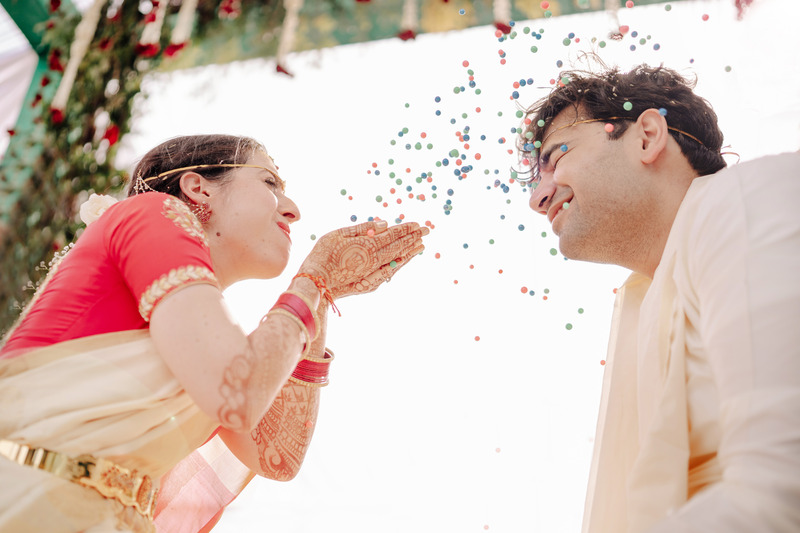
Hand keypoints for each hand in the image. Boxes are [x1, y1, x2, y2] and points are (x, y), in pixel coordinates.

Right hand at [298, 220, 427, 299]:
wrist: (315, 284)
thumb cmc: (322, 255)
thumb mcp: (338, 235)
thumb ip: (361, 229)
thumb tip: (384, 224)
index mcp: (367, 245)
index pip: (392, 235)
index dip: (406, 229)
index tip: (418, 224)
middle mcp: (374, 260)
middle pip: (398, 247)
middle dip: (413, 238)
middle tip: (426, 230)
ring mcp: (374, 273)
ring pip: (397, 260)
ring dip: (410, 252)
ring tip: (421, 245)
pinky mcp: (370, 283)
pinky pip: (390, 271)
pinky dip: (400, 264)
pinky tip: (405, 260)